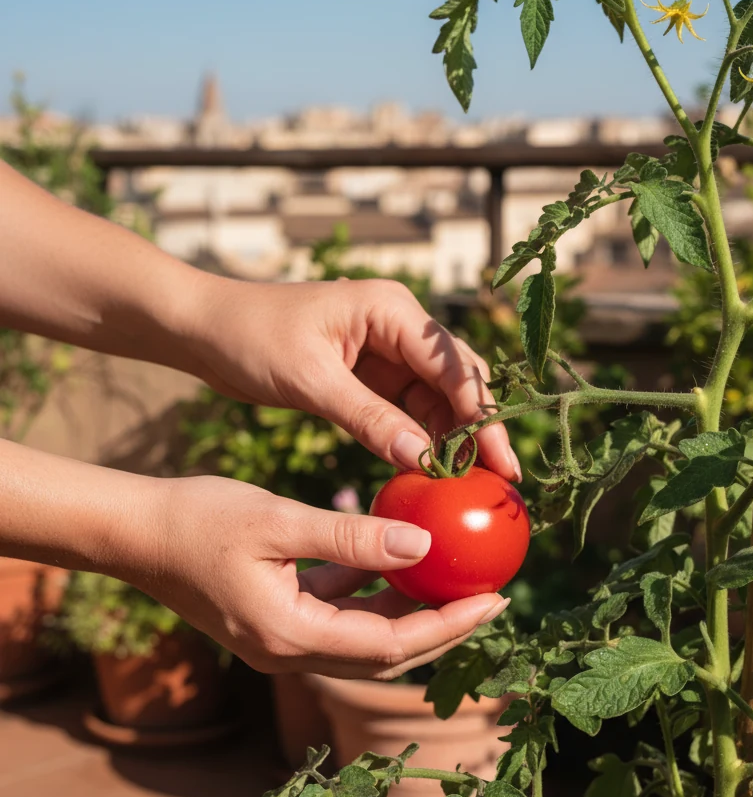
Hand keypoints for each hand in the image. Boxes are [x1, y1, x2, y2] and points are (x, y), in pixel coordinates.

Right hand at [147, 475, 508, 678]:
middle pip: (386, 654)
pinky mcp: (274, 620)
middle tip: (491, 597)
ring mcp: (280, 642)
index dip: (449, 625)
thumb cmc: (197, 521)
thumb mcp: (279, 522)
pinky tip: (397, 563)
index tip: (496, 599)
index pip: (392, 645)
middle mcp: (289, 654)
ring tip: (455, 580)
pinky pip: (338, 617)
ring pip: (365, 639)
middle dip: (442, 628)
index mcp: (291, 638)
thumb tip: (424, 543)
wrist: (132, 533)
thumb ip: (352, 537)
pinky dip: (372, 597)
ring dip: (410, 613)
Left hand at [188, 276, 520, 479]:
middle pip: (457, 381)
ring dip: (454, 440)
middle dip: (480, 430)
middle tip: (503, 480)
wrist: (206, 328)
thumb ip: (367, 418)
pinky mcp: (370, 377)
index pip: (453, 365)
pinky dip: (421, 441)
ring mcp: (386, 351)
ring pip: (437, 400)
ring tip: (474, 487)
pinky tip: (433, 475)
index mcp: (391, 310)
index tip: (499, 459)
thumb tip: (421, 459)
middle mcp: (398, 327)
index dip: (481, 415)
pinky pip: (408, 411)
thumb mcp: (310, 380)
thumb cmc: (251, 338)